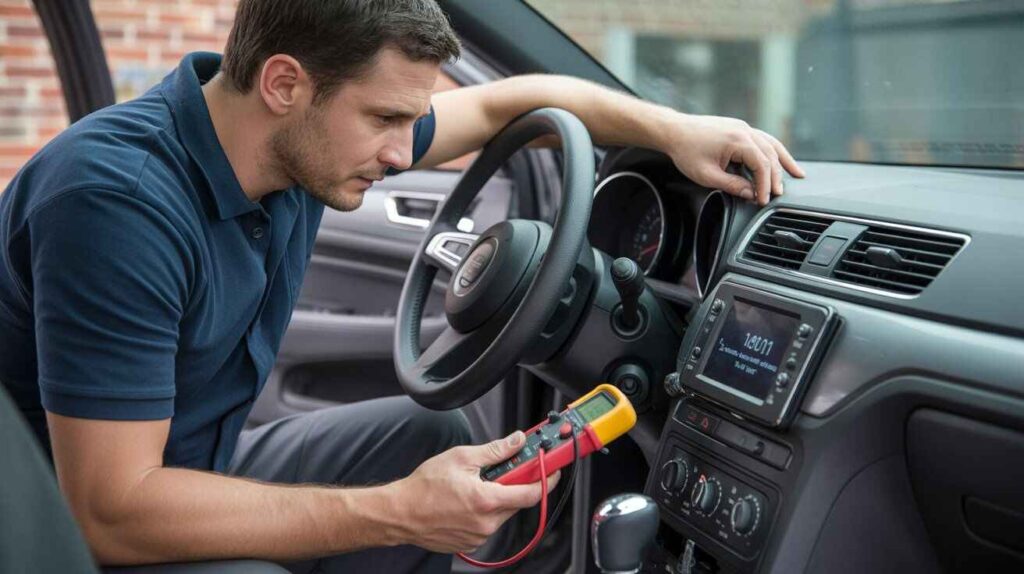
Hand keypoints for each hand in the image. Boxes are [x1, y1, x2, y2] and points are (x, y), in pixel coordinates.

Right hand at [389, 431, 560, 553]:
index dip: (545, 478)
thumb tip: (517, 441)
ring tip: (477, 485)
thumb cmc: (424, 487)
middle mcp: (486, 523)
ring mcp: (479, 536)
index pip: (530, 493)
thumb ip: (495, 451)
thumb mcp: (461, 458)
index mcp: (486, 501)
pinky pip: (488, 524)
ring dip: (499, 498)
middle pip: (517, 502)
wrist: (401, 513)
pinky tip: (468, 501)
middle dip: (516, 485)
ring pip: (502, 513)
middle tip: (508, 469)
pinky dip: (485, 511)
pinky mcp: (471, 543)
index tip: (552, 468)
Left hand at [663, 114, 804, 205]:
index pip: (762, 165)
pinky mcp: (739, 128)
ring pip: (771, 145)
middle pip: (770, 155)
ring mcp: (743, 128)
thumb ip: (731, 185)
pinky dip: (773, 151)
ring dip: (783, 161)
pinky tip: (780, 159)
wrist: (674, 131)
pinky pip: (763, 140)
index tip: (763, 200)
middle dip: (775, 177)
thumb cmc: (687, 151)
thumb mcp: (707, 175)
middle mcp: (745, 131)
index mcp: (738, 141)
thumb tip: (750, 195)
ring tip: (797, 174)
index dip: (764, 185)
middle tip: (777, 194)